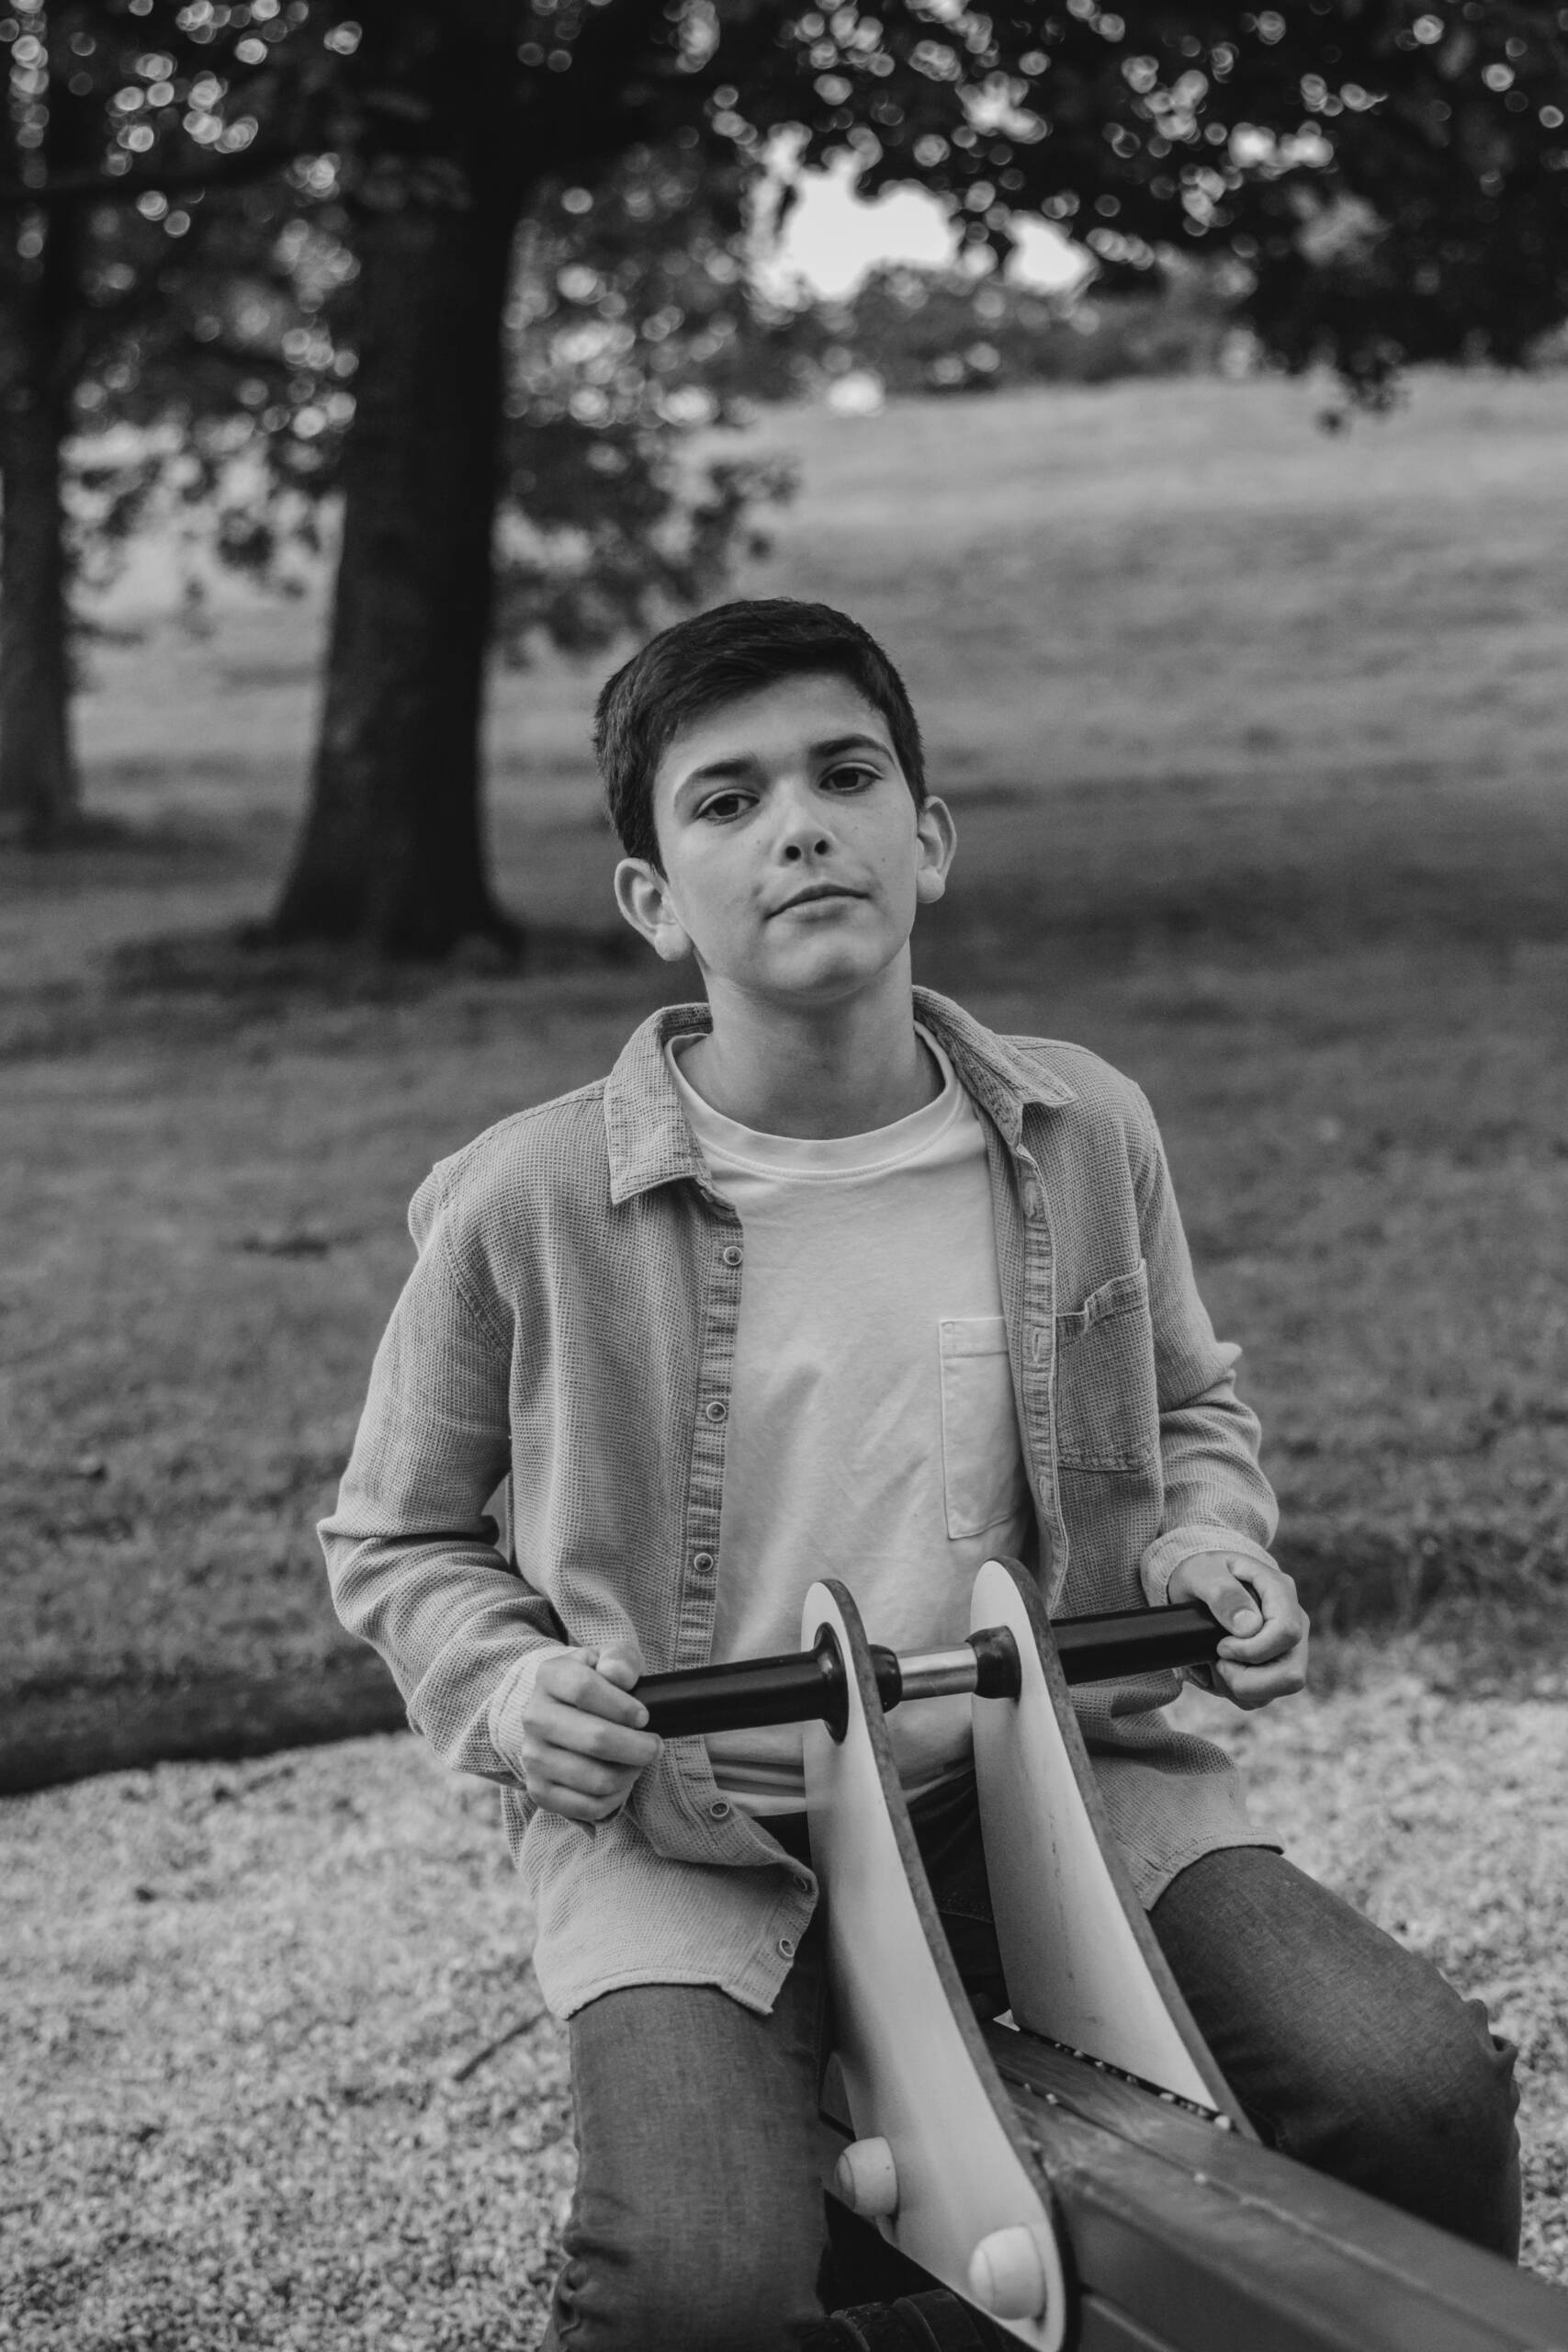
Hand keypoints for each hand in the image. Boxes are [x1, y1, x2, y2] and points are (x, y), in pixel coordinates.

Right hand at [518, 1645, 661, 1823]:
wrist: (565, 1713)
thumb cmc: (599, 1684)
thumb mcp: (612, 1659)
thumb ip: (620, 1659)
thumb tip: (618, 1675)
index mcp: (549, 1676)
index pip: (584, 1689)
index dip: (622, 1706)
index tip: (644, 1717)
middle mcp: (533, 1717)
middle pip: (594, 1739)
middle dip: (638, 1747)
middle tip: (655, 1746)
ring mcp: (533, 1757)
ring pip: (595, 1778)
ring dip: (629, 1773)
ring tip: (638, 1761)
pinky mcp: (539, 1790)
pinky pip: (587, 1806)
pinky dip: (615, 1798)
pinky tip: (621, 1781)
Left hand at [1166, 1551, 1308, 1710]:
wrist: (1202, 1583)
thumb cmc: (1204, 1573)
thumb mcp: (1203, 1572)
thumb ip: (1223, 1593)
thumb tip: (1249, 1627)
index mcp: (1280, 1592)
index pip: (1287, 1633)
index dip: (1252, 1650)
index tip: (1221, 1646)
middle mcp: (1294, 1622)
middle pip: (1292, 1674)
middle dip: (1247, 1680)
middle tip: (1219, 1662)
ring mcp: (1289, 1648)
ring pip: (1279, 1690)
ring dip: (1239, 1686)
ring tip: (1217, 1663)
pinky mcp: (1278, 1668)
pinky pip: (1264, 1697)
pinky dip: (1236, 1691)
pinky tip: (1222, 1669)